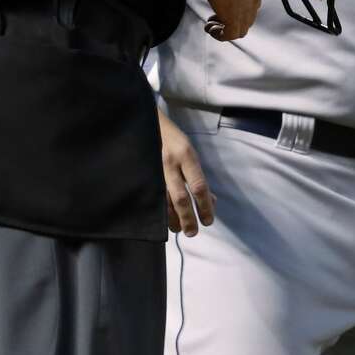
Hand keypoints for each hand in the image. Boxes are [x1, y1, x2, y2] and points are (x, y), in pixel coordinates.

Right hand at [158, 109, 214, 235]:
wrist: (146, 122)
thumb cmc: (172, 139)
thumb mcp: (189, 153)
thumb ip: (198, 177)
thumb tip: (211, 202)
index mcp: (186, 155)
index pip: (199, 186)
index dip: (205, 206)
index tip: (208, 221)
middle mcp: (169, 163)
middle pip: (181, 198)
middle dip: (188, 219)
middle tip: (193, 232)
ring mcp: (154, 169)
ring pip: (163, 202)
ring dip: (172, 219)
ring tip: (179, 229)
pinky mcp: (142, 175)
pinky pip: (151, 198)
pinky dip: (159, 212)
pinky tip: (164, 220)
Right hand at [197, 0, 260, 40]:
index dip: (237, 4)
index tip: (220, 3)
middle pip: (249, 16)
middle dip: (232, 18)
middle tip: (214, 18)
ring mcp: (246, 7)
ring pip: (242, 28)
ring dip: (226, 29)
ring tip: (210, 26)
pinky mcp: (235, 17)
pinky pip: (232, 35)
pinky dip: (221, 35)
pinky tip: (208, 28)